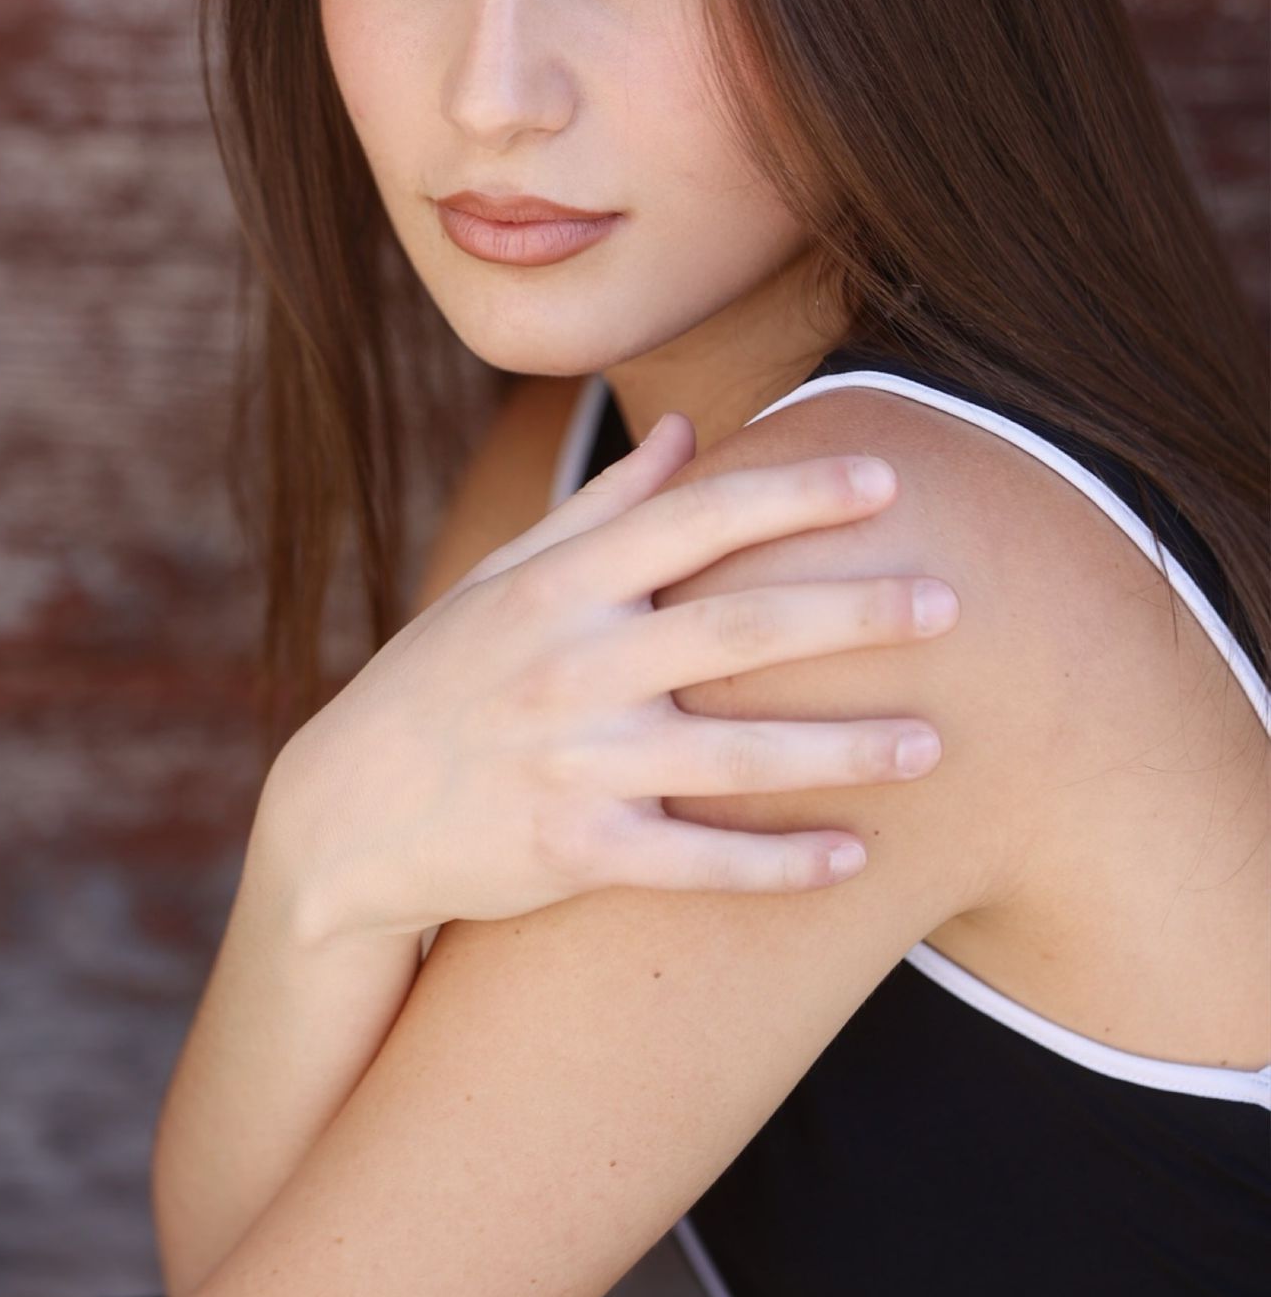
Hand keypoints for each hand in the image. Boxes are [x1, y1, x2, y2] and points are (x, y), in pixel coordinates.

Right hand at [260, 411, 957, 946]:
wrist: (345, 816)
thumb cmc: (443, 676)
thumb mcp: (504, 579)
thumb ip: (603, 509)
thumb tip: (687, 433)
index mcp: (561, 584)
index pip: (696, 520)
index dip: (794, 494)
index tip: (886, 478)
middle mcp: (571, 663)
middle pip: (738, 628)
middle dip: (852, 612)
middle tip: (952, 602)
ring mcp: (573, 762)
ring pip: (735, 753)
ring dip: (843, 748)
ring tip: (933, 745)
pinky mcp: (574, 855)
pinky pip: (697, 861)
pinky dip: (777, 862)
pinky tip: (855, 857)